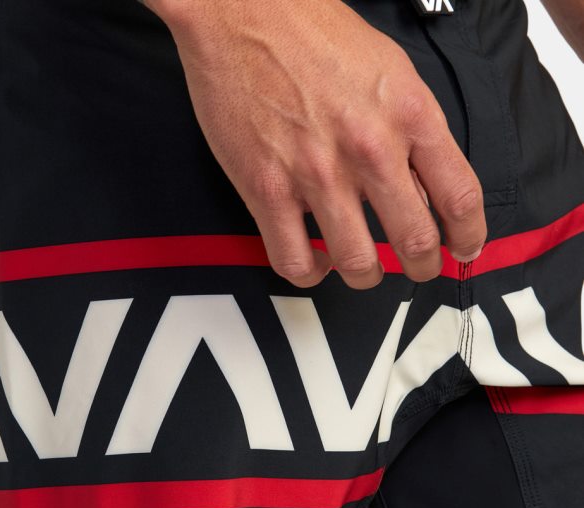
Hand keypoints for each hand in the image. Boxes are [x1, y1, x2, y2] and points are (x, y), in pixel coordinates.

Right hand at [150, 0, 486, 288]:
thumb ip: (411, 127)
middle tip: (417, 270)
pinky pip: (294, 261)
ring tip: (363, 270)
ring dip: (367, 277)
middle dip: (422, 267)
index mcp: (409, 113)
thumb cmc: (313, 31)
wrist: (242, 10)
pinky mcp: (266, 190)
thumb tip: (424, 182)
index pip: (458, 196)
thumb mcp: (389, 68)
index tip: (464, 250)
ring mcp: (316, 174)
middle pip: (415, 240)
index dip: (469, 237)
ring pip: (358, 263)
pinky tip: (313, 263)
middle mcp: (369, 149)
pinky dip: (309, 273)